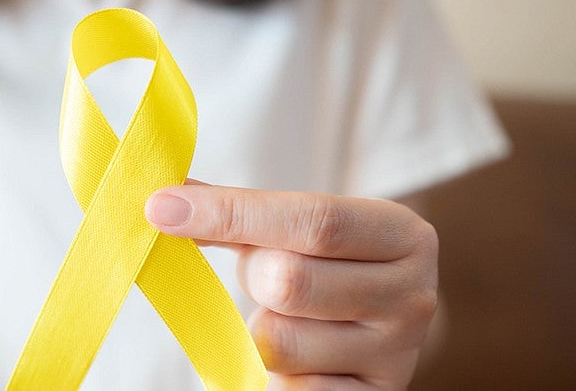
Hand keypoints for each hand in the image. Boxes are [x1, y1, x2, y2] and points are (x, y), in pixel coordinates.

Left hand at [145, 181, 438, 389]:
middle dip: (252, 275)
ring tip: (288, 321)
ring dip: (259, 330)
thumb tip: (166, 202)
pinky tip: (296, 359)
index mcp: (404, 236)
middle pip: (290, 280)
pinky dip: (272, 373)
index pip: (314, 219)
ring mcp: (395, 358)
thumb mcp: (304, 232)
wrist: (376, 332)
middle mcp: (412, 297)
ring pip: (278, 341)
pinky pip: (288, 388)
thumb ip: (242, 214)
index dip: (231, 212)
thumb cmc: (327, 268)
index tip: (162, 208)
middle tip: (261, 277)